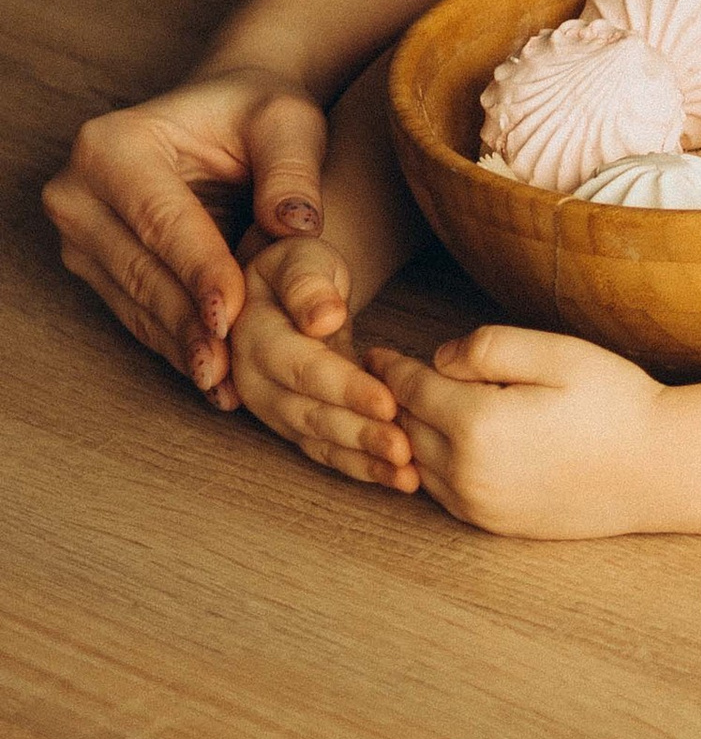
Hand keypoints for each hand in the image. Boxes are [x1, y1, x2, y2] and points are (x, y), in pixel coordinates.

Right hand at [44, 64, 330, 400]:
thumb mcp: (288, 123)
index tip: (233, 316)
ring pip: (133, 301)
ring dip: (180, 346)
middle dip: (187, 321)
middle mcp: (77, 189)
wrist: (227, 122)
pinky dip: (176, 346)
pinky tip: (215, 380)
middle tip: (228, 368)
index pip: (161, 220)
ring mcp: (78, 233)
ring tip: (225, 386)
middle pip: (139, 268)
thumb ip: (292, 171)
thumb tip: (296, 227)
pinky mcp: (92, 267)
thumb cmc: (258, 114)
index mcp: (113, 144)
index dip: (199, 270)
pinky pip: (136, 314)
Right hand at [230, 240, 418, 492]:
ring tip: (409, 474)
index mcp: (252, 334)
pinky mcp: (292, 426)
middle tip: (406, 450)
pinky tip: (400, 479)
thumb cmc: (301, 270)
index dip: (345, 388)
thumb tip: (322, 318)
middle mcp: (253, 379)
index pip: (303, 368)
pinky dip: (363, 468)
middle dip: (360, 434)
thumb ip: (306, 284)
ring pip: (319, 440)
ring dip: (364, 461)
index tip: (389, 401)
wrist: (286, 292)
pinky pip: (326, 453)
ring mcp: (271, 408)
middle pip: (310, 413)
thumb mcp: (301, 259)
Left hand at [371, 324, 668, 538]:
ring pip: (416, 464)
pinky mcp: (494, 524)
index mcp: (477, 423)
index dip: (390, 366)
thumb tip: (440, 359)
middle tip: (380, 376)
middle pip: (403, 428)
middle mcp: (467, 471)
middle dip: (391, 400)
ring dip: (408, 436)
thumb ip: (489, 347)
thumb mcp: (558, 353)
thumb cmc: (616, 403)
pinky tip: (446, 445)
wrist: (661, 471)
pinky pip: (442, 492)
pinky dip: (432, 466)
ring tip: (409, 408)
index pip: (409, 389)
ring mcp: (480, 504)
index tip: (375, 352)